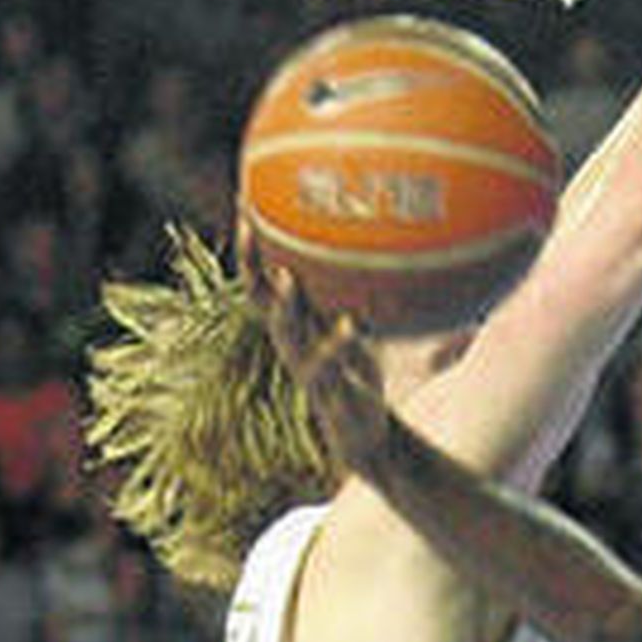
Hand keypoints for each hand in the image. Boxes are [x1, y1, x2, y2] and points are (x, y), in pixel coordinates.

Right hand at [241, 225, 391, 479]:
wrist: (368, 438)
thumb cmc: (359, 380)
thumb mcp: (359, 333)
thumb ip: (360, 301)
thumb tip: (395, 253)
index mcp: (295, 326)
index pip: (264, 281)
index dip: (253, 247)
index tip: (247, 203)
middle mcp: (293, 344)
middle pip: (260, 299)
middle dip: (252, 264)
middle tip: (252, 228)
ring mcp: (306, 369)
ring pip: (286, 334)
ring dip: (284, 305)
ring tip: (287, 278)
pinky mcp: (326, 395)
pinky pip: (326, 366)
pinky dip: (336, 345)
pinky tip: (348, 325)